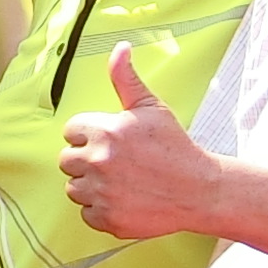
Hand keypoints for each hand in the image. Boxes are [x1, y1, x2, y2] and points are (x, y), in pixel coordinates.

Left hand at [60, 44, 221, 239]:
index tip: (112, 142)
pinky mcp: (106, 218)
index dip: (90, 136)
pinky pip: (86, 213)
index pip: (71, 132)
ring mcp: (101, 192)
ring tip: (123, 181)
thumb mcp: (151, 108)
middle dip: (87, 161)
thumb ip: (125, 79)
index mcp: (104, 131)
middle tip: (118, 164)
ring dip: (92, 186)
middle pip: (66, 161)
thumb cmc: (175, 147)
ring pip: (74, 188)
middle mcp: (98, 161)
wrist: (200, 190)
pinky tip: (124, 200)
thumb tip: (119, 48)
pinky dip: (101, 210)